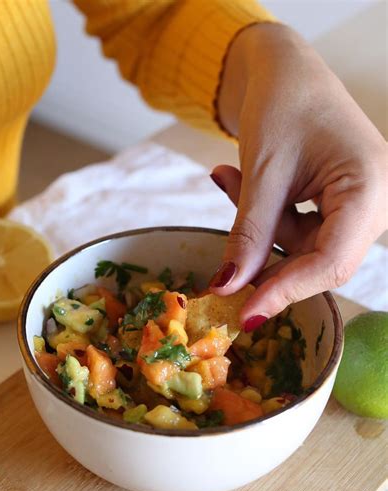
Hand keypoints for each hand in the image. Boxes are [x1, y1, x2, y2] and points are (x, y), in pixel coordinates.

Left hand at [209, 23, 386, 331]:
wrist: (285, 68)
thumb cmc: (282, 103)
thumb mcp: (262, 172)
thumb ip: (249, 235)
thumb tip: (229, 290)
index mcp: (369, 186)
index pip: (331, 260)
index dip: (287, 292)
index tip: (245, 315)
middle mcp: (374, 201)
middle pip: (321, 261)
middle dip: (268, 261)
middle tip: (224, 268)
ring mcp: (358, 204)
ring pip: (305, 248)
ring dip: (260, 229)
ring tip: (227, 177)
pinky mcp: (338, 204)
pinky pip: (299, 231)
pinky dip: (265, 218)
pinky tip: (235, 179)